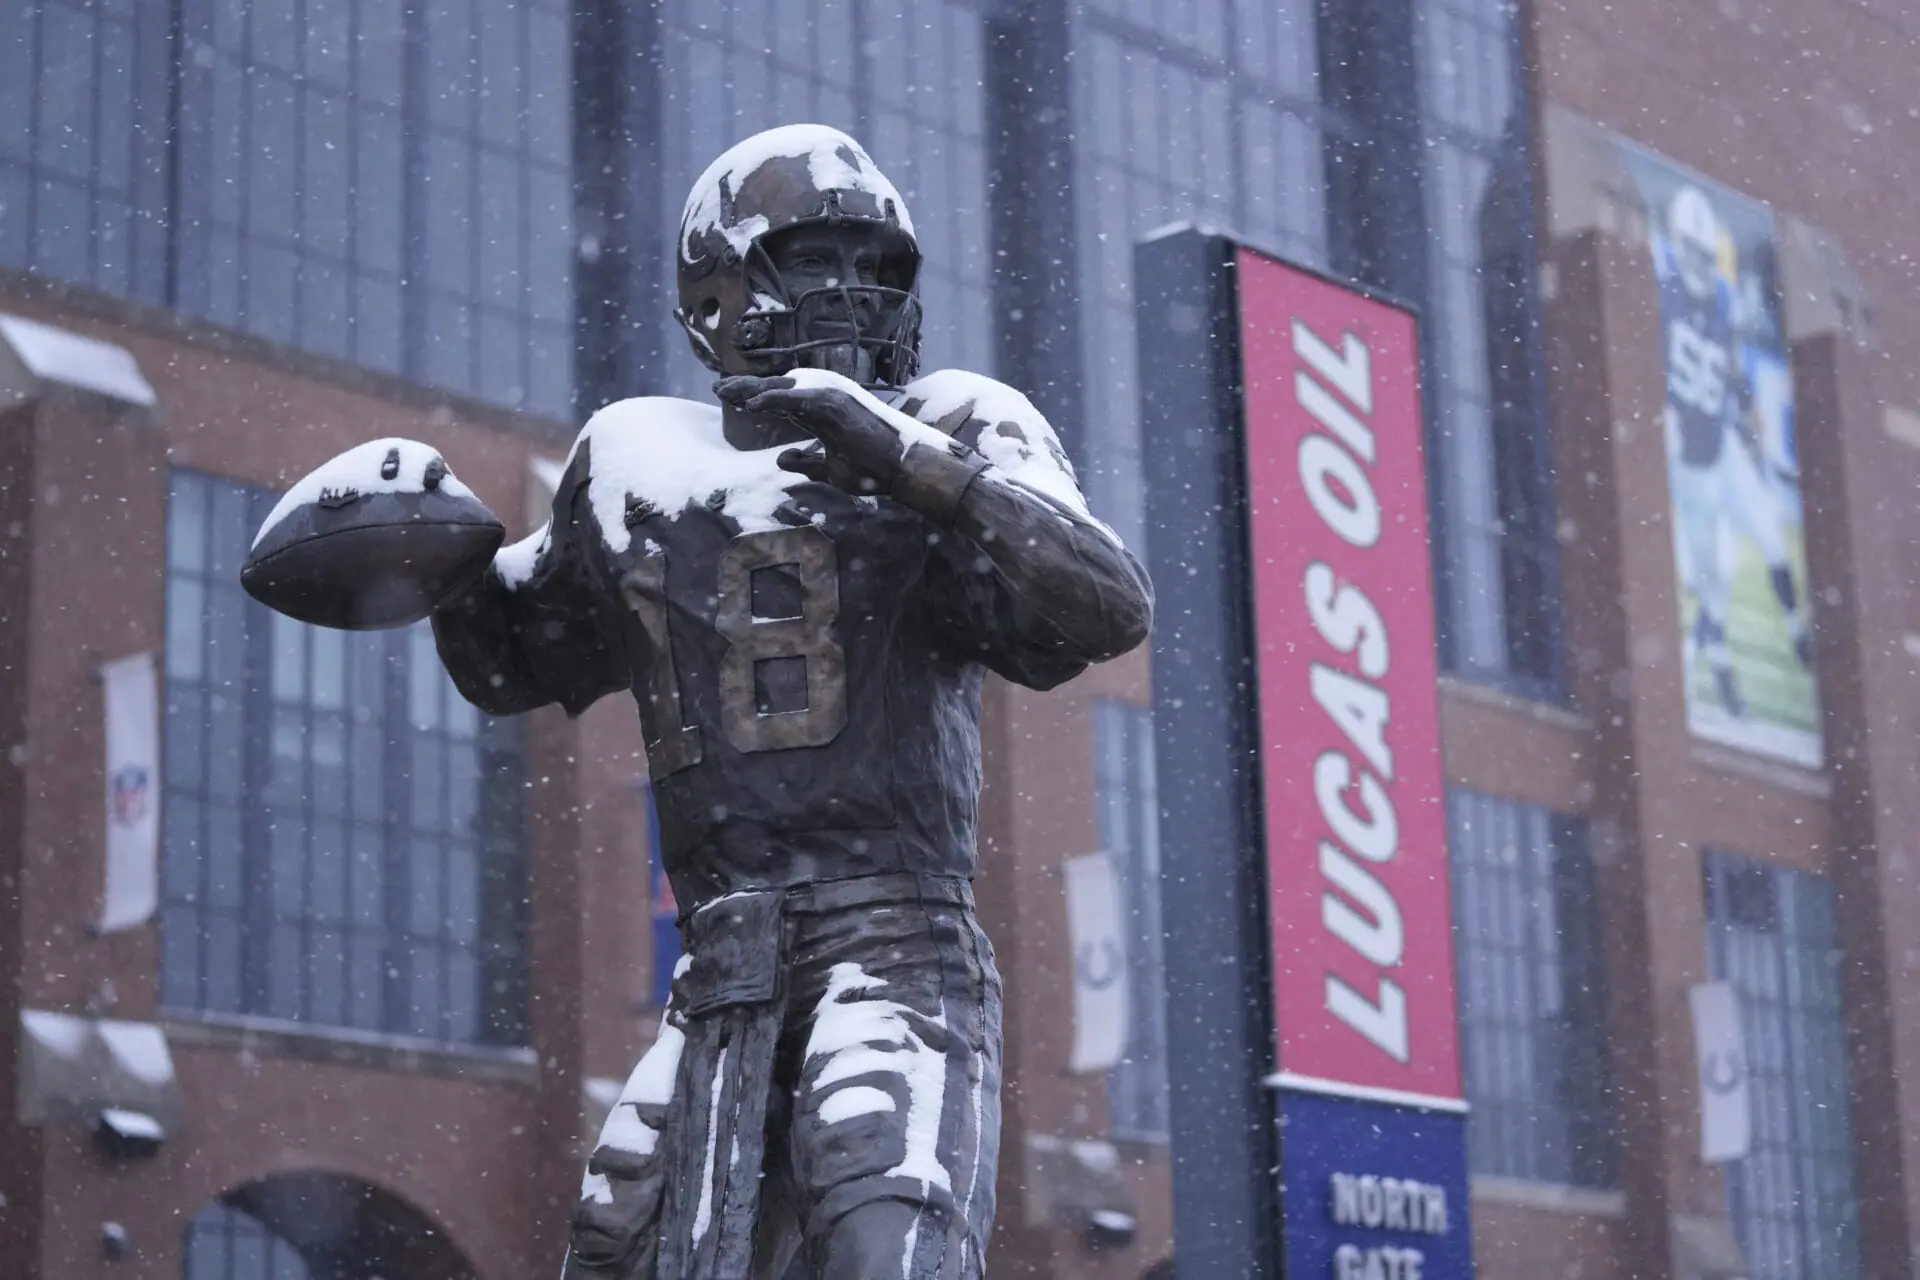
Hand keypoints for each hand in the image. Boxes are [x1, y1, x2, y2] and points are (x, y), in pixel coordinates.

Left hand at [715, 374, 905, 493]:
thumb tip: (781, 458)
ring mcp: (828, 398)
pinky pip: (795, 398)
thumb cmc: (871, 470)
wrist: (898, 470)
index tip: (730, 401)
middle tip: (718, 389)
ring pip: (781, 389)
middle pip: (776, 390)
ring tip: (725, 392)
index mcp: (821, 414)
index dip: (754, 399)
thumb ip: (806, 463)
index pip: (780, 402)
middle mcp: (823, 400)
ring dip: (752, 389)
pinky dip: (772, 399)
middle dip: (745, 388)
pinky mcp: (832, 403)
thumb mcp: (830, 471)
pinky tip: (751, 404)